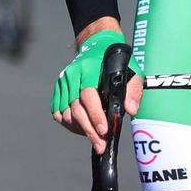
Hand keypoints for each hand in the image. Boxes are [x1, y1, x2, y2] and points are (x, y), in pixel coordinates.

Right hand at [50, 28, 140, 155]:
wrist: (97, 47)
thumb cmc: (116, 62)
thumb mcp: (132, 71)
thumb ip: (133, 90)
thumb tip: (130, 109)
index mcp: (89, 69)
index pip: (88, 95)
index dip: (95, 115)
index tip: (104, 130)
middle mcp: (72, 75)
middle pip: (76, 109)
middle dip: (89, 130)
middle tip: (100, 144)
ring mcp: (62, 83)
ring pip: (65, 114)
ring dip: (80, 129)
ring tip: (95, 137)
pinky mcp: (58, 91)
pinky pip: (58, 113)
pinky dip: (70, 124)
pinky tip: (83, 128)